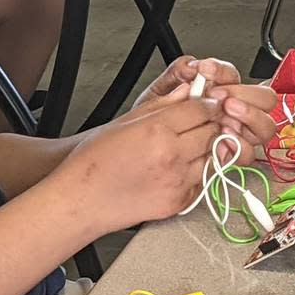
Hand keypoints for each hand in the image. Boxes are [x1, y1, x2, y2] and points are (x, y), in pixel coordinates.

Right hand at [54, 98, 220, 232]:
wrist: (82, 201)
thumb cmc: (92, 163)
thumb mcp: (123, 122)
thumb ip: (160, 105)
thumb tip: (184, 92)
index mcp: (156, 130)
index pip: (201, 110)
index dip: (208, 103)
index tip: (207, 103)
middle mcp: (171, 156)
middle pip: (212, 132)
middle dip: (210, 124)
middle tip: (200, 122)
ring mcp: (177, 181)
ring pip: (213, 157)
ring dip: (206, 149)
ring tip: (188, 146)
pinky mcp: (179, 202)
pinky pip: (203, 181)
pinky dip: (198, 172)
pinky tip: (180, 167)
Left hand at [133, 56, 277, 152]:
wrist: (148, 146)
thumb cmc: (158, 119)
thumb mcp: (162, 91)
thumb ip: (177, 72)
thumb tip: (193, 66)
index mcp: (222, 89)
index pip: (234, 74)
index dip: (222, 72)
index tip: (206, 71)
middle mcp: (236, 110)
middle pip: (264, 98)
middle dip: (244, 94)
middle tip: (221, 96)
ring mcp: (238, 133)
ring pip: (264, 126)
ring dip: (249, 117)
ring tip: (226, 116)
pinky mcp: (230, 154)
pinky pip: (248, 152)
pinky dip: (239, 145)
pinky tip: (223, 140)